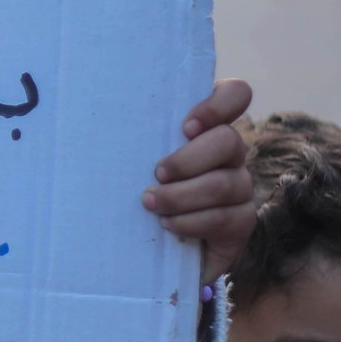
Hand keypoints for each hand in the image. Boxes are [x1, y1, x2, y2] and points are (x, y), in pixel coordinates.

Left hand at [142, 78, 254, 284]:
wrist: (157, 246)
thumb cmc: (138, 187)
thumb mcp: (135, 160)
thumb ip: (135, 138)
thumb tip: (99, 124)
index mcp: (207, 128)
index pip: (236, 95)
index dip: (218, 105)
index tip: (185, 127)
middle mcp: (230, 154)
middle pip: (229, 141)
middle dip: (188, 159)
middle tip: (158, 173)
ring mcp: (239, 187)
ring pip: (224, 184)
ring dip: (182, 195)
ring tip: (151, 203)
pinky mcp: (241, 222)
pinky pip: (224, 218)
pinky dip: (191, 222)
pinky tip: (168, 225)